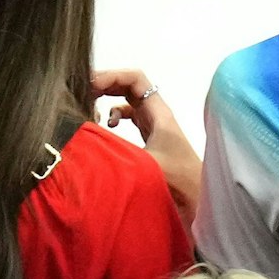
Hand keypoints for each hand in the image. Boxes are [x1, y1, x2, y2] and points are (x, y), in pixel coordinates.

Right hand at [93, 69, 200, 224]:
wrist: (199, 202)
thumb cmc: (177, 182)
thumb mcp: (141, 163)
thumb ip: (112, 150)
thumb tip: (79, 140)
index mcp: (158, 114)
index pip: (135, 79)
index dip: (111, 76)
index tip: (88, 87)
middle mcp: (157, 116)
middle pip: (129, 86)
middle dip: (105, 84)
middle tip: (80, 93)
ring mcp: (154, 127)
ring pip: (128, 103)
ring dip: (107, 101)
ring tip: (87, 108)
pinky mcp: (150, 141)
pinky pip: (129, 119)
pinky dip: (113, 118)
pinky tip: (105, 129)